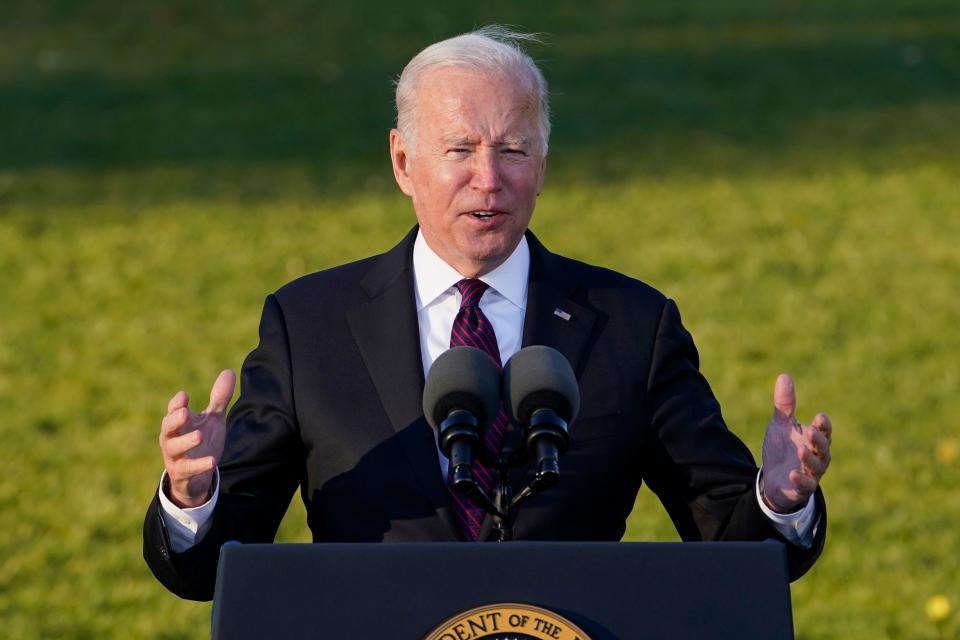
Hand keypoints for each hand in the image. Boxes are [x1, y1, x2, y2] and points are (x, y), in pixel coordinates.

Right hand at [159, 370, 235, 507]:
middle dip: (174, 419)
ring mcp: (174, 456)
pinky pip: (187, 469)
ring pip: (173, 448)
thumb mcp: (213, 419)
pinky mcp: (181, 473)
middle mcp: (172, 437)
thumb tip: (229, 371)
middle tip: (184, 412)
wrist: (197, 475)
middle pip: (167, 426)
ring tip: (199, 435)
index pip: (173, 410)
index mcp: (179, 422)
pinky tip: (212, 461)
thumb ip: (219, 398)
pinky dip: (198, 465)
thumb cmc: (202, 441)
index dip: (177, 403)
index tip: (184, 396)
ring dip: (185, 441)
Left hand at [760, 373, 831, 512]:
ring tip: (801, 451)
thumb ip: (785, 405)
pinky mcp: (801, 488)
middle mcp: (818, 456)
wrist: (774, 477)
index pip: (824, 431)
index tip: (820, 417)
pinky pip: (805, 486)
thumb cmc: (783, 448)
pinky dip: (801, 481)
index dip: (824, 425)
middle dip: (818, 440)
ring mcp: (811, 473)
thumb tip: (784, 375)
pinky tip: (793, 474)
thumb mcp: (781, 425)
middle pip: (823, 448)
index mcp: (815, 439)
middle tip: (810, 431)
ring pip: (816, 466)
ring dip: (809, 459)